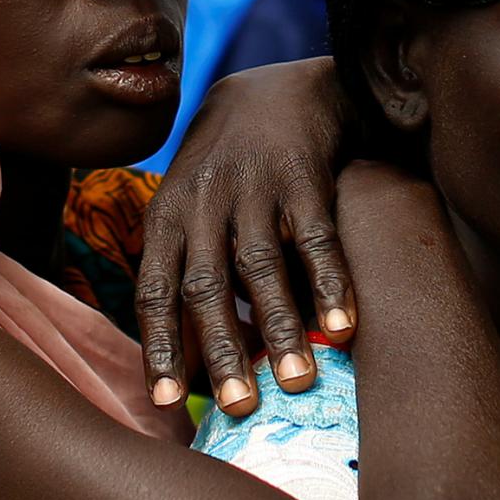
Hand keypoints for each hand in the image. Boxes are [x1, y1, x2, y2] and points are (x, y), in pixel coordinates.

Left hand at [136, 58, 354, 415]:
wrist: (276, 91)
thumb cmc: (230, 172)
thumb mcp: (191, 208)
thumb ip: (189, 272)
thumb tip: (193, 364)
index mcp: (168, 218)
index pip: (154, 291)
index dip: (160, 347)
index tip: (166, 404)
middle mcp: (203, 203)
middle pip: (205, 287)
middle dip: (222, 350)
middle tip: (238, 407)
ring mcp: (253, 189)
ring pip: (260, 268)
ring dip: (280, 328)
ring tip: (297, 380)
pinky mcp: (302, 177)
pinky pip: (316, 239)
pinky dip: (330, 284)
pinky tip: (344, 327)